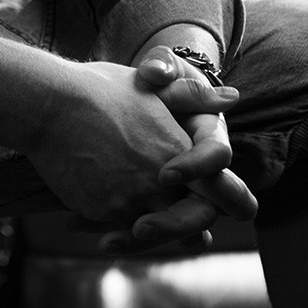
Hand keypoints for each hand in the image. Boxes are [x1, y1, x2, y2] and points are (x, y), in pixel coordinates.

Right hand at [24, 58, 240, 231]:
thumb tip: (233, 97)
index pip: (219, 190)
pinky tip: (108, 230)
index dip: (220, 199)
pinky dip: (119, 234)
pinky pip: (122, 233)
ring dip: (154, 233)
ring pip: (158, 233)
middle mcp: (162, 180)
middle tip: (186, 232)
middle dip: (190, 227)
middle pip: (194, 222)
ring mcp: (133, 199)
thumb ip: (194, 97)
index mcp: (178, 149)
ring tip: (143, 230)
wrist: (51, 106)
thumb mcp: (150, 88)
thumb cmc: (99, 90)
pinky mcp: (105, 211)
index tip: (206, 201)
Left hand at [105, 47, 256, 253]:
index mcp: (209, 135)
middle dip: (174, 224)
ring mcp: (178, 195)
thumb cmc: (150, 79)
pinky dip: (122, 235)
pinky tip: (90, 233)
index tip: (164, 174)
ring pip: (175, 234)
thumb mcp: (159, 69)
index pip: (218, 157)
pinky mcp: (152, 206)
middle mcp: (203, 174)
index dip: (196, 166)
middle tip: (139, 227)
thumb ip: (163, 68)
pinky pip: (145, 231)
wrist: (125, 97)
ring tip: (107, 240)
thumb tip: (158, 72)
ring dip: (143, 240)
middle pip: (204, 212)